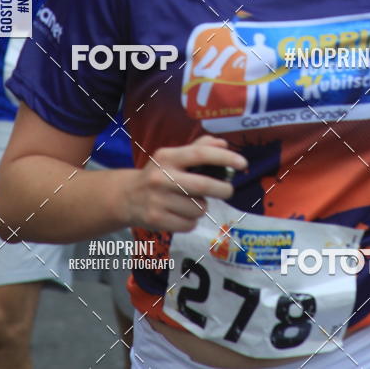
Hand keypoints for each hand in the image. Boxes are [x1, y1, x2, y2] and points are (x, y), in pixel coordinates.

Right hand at [121, 136, 247, 232]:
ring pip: (198, 208)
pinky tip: (181, 215)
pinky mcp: (156, 219)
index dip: (225, 157)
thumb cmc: (158, 174)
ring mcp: (158, 199)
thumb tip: (223, 144)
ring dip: (202, 207)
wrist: (126, 197)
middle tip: (228, 191)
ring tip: (191, 203)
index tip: (243, 163)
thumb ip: (198, 148)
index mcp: (168, 156)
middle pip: (203, 186)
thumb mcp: (173, 156)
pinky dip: (192, 222)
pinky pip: (189, 224)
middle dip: (222, 189)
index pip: (201, 154)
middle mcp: (161, 177)